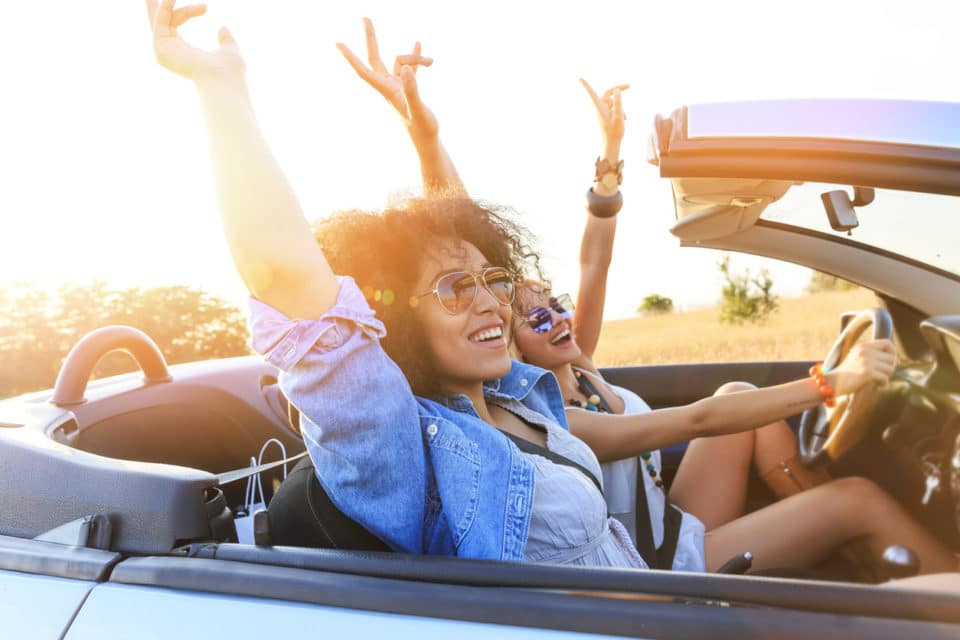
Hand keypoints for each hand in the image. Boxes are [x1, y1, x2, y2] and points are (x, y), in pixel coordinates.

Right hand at [145, 0, 244, 82]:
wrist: (223, 78)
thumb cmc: (230, 71)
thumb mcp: (229, 50)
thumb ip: (226, 40)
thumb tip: (223, 27)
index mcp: (183, 52)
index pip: (176, 23)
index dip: (188, 11)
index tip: (206, 7)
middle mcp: (169, 52)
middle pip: (158, 22)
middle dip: (156, 6)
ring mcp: (163, 51)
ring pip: (159, 18)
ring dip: (166, 3)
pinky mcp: (160, 48)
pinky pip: (161, 21)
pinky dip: (166, 7)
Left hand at [336, 18, 436, 139]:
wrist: (427, 139)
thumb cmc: (422, 128)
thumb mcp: (419, 109)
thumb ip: (412, 90)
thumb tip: (405, 69)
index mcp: (387, 90)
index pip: (364, 71)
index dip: (350, 57)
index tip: (338, 44)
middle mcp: (389, 86)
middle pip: (375, 58)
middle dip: (370, 38)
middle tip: (365, 18)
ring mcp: (398, 86)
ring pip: (400, 62)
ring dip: (415, 57)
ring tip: (431, 62)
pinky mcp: (409, 87)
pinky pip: (410, 67)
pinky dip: (415, 56)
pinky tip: (418, 43)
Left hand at [580, 79, 628, 153]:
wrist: (612, 145)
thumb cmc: (614, 133)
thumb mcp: (618, 117)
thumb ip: (618, 103)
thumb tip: (616, 90)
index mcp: (600, 108)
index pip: (592, 94)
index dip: (586, 86)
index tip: (579, 78)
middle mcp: (601, 108)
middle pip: (608, 93)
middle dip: (618, 90)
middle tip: (630, 86)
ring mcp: (604, 111)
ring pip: (613, 102)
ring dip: (621, 106)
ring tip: (625, 118)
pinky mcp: (607, 115)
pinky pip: (615, 108)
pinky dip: (621, 111)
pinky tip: (625, 120)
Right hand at [828, 339, 897, 395]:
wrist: (832, 382)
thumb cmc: (847, 373)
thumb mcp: (858, 358)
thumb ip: (873, 355)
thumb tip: (896, 360)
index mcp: (863, 346)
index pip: (887, 343)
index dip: (893, 352)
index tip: (890, 361)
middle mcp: (865, 351)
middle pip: (892, 357)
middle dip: (890, 367)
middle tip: (883, 373)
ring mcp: (866, 361)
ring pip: (890, 368)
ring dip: (886, 375)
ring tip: (878, 379)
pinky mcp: (867, 372)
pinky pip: (885, 378)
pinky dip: (883, 382)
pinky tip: (876, 384)